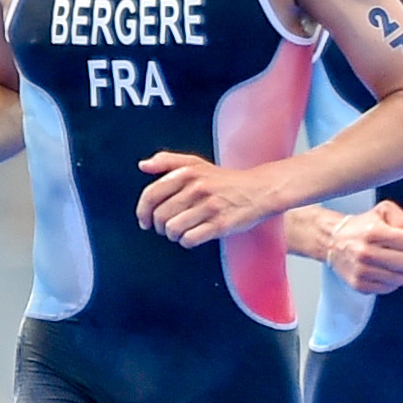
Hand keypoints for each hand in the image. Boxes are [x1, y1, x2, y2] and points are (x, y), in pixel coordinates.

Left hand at [135, 151, 288, 246]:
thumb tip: (143, 165)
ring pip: (173, 229)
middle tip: (166, 228)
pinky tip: (193, 236)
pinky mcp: (220, 224)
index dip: (142, 211)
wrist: (260, 190)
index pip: (151, 194)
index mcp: (188, 172)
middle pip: (160, 216)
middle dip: (159, 227)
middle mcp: (198, 188)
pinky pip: (190, 239)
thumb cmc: (225, 180)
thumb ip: (168, 161)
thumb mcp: (197, 164)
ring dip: (173, 235)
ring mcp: (210, 207)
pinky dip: (187, 241)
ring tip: (181, 232)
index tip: (144, 221)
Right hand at [282, 199, 402, 295]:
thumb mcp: (384, 211)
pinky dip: (393, 281)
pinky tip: (389, 271)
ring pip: (401, 278)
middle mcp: (366, 252)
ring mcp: (362, 271)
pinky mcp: (359, 285)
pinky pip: (389, 288)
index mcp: (374, 232)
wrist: (333, 241)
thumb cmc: (363, 226)